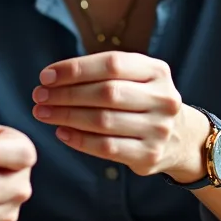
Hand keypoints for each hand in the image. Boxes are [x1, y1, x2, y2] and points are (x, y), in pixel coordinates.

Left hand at [32, 51, 203, 177]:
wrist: (181, 137)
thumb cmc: (142, 100)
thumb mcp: (135, 77)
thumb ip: (101, 72)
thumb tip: (51, 79)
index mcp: (157, 71)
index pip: (112, 64)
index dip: (75, 69)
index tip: (46, 76)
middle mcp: (162, 99)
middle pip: (106, 93)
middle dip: (66, 94)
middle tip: (39, 96)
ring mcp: (159, 129)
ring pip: (103, 121)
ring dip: (66, 116)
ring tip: (42, 113)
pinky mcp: (149, 155)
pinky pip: (106, 147)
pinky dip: (79, 139)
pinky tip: (61, 132)